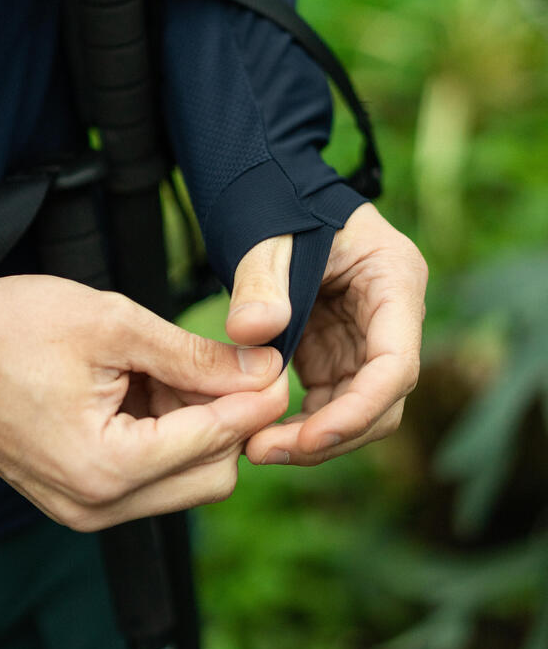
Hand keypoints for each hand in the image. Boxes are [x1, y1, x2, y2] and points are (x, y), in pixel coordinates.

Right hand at [0, 275, 288, 528]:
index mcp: (106, 467)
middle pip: (213, 478)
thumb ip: (193, 356)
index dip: (256, 398)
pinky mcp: (78, 501)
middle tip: (211, 361)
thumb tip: (262, 371)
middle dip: (226, 420)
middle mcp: (97, 507)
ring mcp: (84, 511)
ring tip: (163, 371)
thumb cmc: (7, 329)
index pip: (217, 442)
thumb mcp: (111, 325)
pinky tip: (142, 391)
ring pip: (186, 483)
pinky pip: (150, 481)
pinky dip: (164, 439)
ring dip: (195, 430)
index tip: (276, 361)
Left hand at [225, 203, 427, 465]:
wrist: (275, 197)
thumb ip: (260, 281)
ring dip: (312, 438)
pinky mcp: (336, 355)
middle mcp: (392, 319)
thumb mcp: (269, 236)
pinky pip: (327, 403)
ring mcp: (365, 341)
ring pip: (356, 411)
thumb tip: (252, 331)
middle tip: (264, 451)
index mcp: (395, 281)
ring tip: (254, 449)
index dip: (358, 410)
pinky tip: (257, 434)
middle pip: (381, 400)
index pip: (396, 365)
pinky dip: (298, 424)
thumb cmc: (281, 207)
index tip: (309, 438)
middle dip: (330, 435)